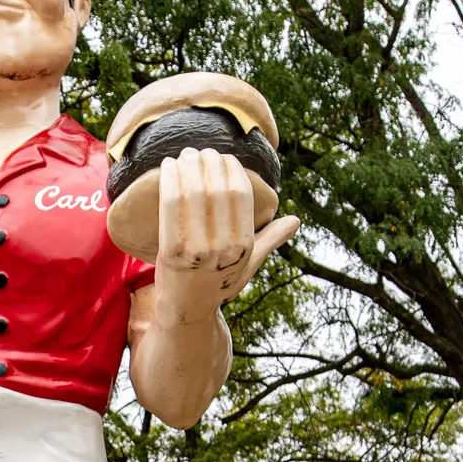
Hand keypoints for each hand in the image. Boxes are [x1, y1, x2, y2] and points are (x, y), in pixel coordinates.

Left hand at [153, 147, 299, 325]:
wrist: (185, 310)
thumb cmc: (218, 282)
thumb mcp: (249, 264)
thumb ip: (270, 241)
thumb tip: (295, 221)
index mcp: (244, 245)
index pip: (240, 193)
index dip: (230, 168)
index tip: (222, 157)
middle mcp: (223, 248)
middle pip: (215, 189)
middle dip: (208, 162)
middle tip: (200, 150)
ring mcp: (196, 251)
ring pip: (192, 193)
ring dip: (187, 166)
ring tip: (184, 154)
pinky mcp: (172, 251)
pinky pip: (170, 205)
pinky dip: (169, 180)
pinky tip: (167, 167)